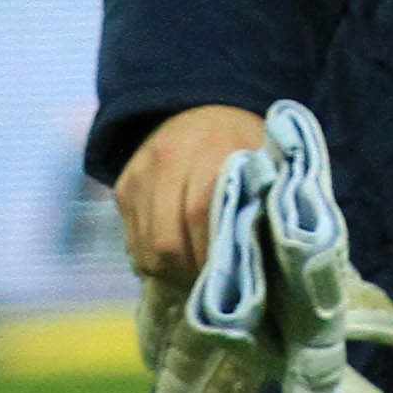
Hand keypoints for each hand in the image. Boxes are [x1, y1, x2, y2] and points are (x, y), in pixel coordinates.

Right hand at [113, 104, 268, 292]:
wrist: (204, 106)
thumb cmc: (244, 142)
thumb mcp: (266, 157)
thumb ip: (266, 197)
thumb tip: (269, 249)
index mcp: (210, 147)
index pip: (200, 214)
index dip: (213, 256)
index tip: (231, 279)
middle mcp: (167, 158)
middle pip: (166, 240)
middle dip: (189, 272)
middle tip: (211, 287)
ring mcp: (139, 174)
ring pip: (145, 249)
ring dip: (171, 272)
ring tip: (196, 276)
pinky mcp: (123, 187)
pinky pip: (132, 243)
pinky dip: (154, 260)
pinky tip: (178, 259)